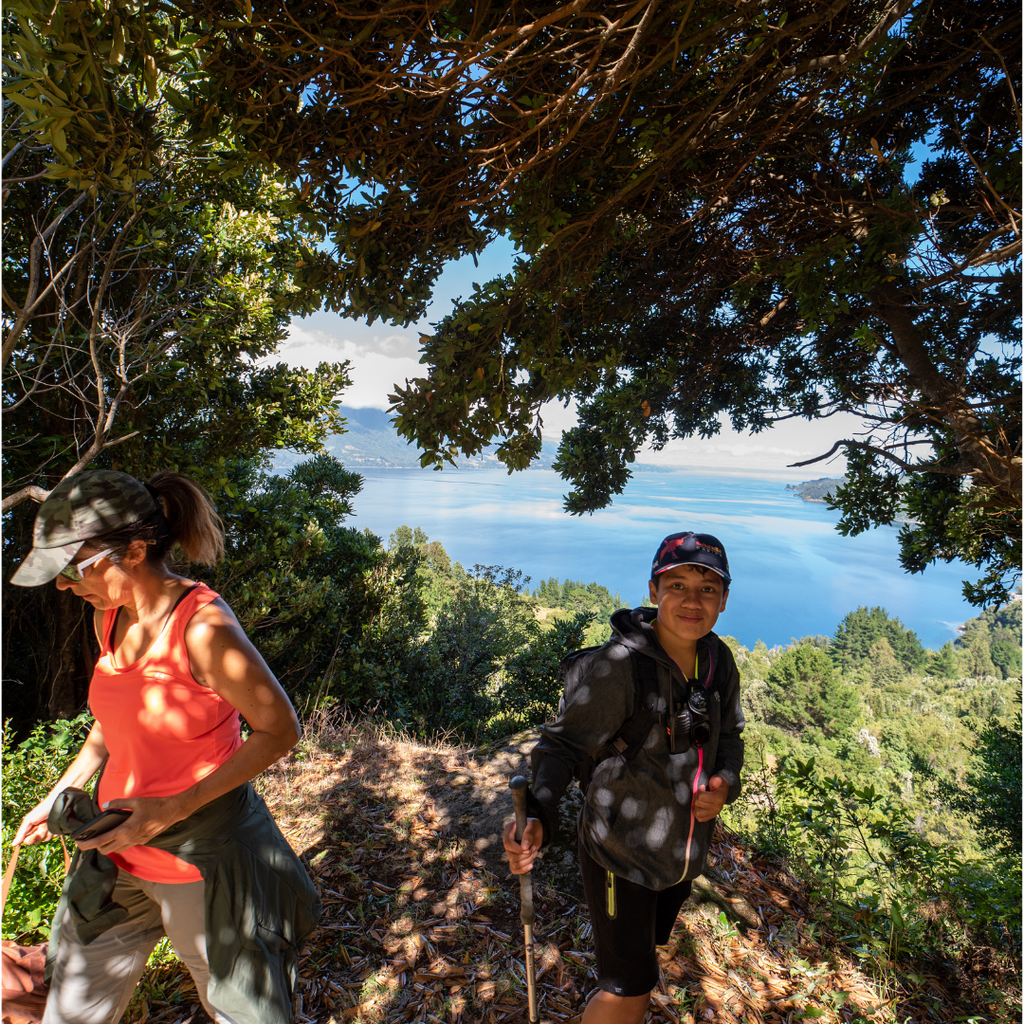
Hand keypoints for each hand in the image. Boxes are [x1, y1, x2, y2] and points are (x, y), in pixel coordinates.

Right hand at [14, 798, 56, 846]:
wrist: (56, 802)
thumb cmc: (42, 809)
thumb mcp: (29, 820)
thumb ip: (22, 832)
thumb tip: (13, 844)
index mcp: (31, 829)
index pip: (28, 841)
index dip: (30, 840)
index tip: (34, 835)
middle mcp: (39, 831)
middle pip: (37, 841)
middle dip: (40, 834)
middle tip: (43, 824)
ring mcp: (48, 830)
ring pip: (46, 839)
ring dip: (47, 830)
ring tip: (48, 821)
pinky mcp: (57, 829)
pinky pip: (55, 836)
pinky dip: (55, 830)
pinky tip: (55, 823)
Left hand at [74, 794, 191, 854]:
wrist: (173, 811)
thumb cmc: (155, 806)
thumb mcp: (135, 801)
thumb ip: (118, 804)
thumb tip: (104, 806)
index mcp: (125, 830)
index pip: (101, 841)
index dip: (87, 844)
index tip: (78, 843)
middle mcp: (129, 840)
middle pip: (105, 850)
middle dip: (95, 847)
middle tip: (90, 839)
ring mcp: (136, 842)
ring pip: (116, 851)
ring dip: (107, 847)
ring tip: (102, 838)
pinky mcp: (142, 841)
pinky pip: (125, 847)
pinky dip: (117, 844)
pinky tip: (118, 835)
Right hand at [503, 818, 542, 873]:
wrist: (536, 832)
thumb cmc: (533, 826)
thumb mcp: (533, 826)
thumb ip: (529, 834)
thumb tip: (524, 847)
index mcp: (509, 831)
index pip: (508, 843)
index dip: (517, 849)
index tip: (527, 849)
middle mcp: (507, 842)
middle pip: (511, 856)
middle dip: (525, 855)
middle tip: (534, 848)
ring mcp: (510, 851)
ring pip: (514, 864)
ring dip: (527, 861)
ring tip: (534, 853)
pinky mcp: (514, 859)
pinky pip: (514, 869)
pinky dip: (523, 870)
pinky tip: (531, 865)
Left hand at [693, 774, 728, 822]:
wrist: (723, 791)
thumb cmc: (719, 784)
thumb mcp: (719, 779)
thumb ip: (717, 780)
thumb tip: (716, 780)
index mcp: (718, 799)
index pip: (701, 796)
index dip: (699, 790)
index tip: (703, 787)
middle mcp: (716, 809)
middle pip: (697, 803)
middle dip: (696, 796)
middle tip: (700, 793)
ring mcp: (713, 814)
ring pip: (697, 812)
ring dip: (695, 805)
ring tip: (698, 800)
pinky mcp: (710, 817)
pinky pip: (700, 818)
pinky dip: (697, 812)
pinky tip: (698, 806)